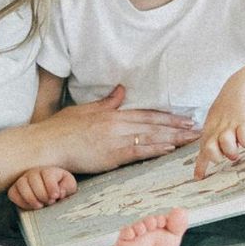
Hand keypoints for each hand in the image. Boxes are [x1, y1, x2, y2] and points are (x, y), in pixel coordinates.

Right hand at [7, 166, 76, 209]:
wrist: (51, 189)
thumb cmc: (60, 187)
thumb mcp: (69, 185)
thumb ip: (68, 186)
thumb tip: (61, 191)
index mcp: (48, 170)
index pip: (47, 174)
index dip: (51, 187)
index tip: (56, 196)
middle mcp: (33, 173)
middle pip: (33, 179)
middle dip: (42, 194)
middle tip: (49, 202)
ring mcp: (23, 180)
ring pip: (21, 184)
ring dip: (31, 198)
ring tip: (40, 206)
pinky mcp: (15, 189)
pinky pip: (12, 193)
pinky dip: (21, 201)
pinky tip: (31, 206)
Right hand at [50, 84, 198, 177]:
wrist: (47, 145)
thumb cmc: (61, 129)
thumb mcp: (85, 110)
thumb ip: (107, 102)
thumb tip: (122, 90)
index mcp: (112, 114)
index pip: (146, 113)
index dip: (168, 116)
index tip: (185, 118)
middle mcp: (117, 124)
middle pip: (154, 124)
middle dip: (178, 126)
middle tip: (197, 128)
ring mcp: (114, 140)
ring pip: (150, 136)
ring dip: (173, 137)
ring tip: (191, 139)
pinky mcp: (110, 155)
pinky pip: (137, 151)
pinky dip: (154, 149)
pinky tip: (169, 148)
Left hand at [195, 74, 244, 177]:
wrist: (241, 87)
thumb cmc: (228, 109)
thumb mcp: (216, 123)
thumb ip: (213, 140)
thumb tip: (212, 158)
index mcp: (210, 132)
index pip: (203, 152)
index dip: (201, 166)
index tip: (198, 178)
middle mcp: (218, 130)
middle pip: (210, 150)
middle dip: (217, 156)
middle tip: (227, 153)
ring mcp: (231, 126)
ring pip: (227, 145)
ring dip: (232, 148)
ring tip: (237, 140)